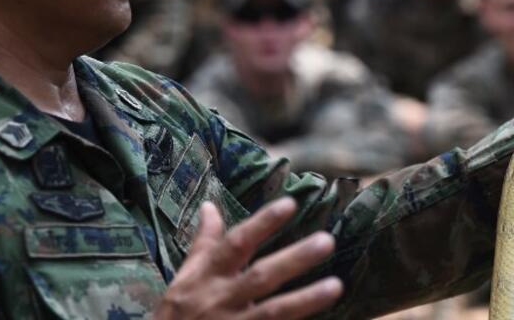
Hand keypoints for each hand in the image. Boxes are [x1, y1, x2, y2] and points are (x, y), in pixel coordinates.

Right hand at [155, 198, 342, 318]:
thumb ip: (204, 244)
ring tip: (336, 286)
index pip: (236, 243)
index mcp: (207, 276)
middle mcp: (220, 299)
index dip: (262, 223)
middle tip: (327, 241)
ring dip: (305, 300)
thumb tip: (210, 206)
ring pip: (272, 312)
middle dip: (294, 260)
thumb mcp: (185, 276)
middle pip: (261, 277)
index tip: (290, 203)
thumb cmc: (177, 314)